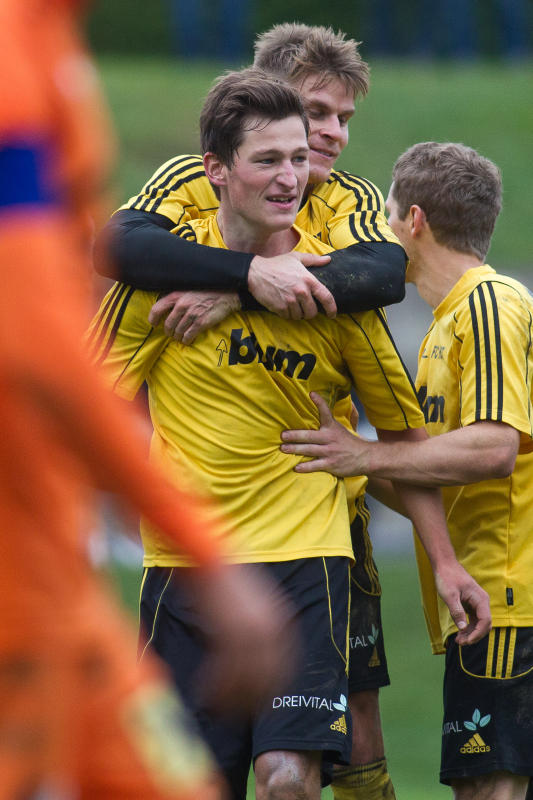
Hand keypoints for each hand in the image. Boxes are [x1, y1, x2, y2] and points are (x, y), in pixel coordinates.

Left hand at [148, 291, 239, 343]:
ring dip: (178, 337)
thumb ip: (177, 297)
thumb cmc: (207, 291)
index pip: (157, 308)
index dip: (153, 318)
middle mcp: (182, 305)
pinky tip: (188, 340)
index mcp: (176, 295)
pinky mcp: (201, 323)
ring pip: (178, 332)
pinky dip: (187, 340)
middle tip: (171, 333)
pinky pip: (188, 336)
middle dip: (169, 332)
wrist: (227, 294)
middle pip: (168, 325)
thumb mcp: (188, 289)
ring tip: (180, 337)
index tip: (154, 324)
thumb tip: (167, 308)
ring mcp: (191, 315)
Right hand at [187, 563, 296, 713]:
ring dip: (229, 698)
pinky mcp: (230, 630)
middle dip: (249, 699)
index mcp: (280, 620)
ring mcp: (252, 630)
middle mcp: (271, 628)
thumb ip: (257, 628)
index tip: (253, 703)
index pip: (283, 667)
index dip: (267, 689)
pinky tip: (203, 690)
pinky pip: (224, 672)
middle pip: (268, 679)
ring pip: (246, 680)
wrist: (208, 552)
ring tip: (214, 705)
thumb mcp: (250, 604)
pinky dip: (214, 687)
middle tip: (231, 712)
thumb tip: (251, 660)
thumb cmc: (223, 579)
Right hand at [248, 252, 334, 319]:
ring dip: (298, 314)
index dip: (331, 308)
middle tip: (305, 309)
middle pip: (312, 312)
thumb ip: (313, 260)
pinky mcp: (280, 308)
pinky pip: (288, 317)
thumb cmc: (276, 264)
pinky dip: (288, 314)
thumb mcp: (296, 258)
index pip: (326, 297)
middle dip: (310, 313)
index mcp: (308, 280)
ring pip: (300, 316)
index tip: (332, 314)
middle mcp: (301, 291)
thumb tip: (328, 260)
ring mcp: (290, 301)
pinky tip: (284, 306)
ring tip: (293, 306)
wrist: (256, 272)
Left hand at [281, 392, 368, 475]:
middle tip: (283, 435)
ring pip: (309, 450)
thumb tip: (314, 411)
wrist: (365, 457)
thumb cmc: (348, 442)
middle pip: (310, 436)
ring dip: (295, 449)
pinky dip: (305, 467)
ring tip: (283, 449)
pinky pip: (315, 465)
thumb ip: (326, 422)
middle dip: (295, 435)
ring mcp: (330, 452)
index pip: (325, 412)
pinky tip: (296, 468)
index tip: (312, 394)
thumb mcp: (339, 428)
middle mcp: (330, 438)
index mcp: (332, 427)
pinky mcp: (331, 464)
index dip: (319, 403)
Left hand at [434, 561, 490, 645]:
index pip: (485, 621)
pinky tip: (460, 632)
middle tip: (460, 643)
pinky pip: (473, 619)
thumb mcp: (450, 595)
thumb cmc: (447, 577)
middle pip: (484, 624)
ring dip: (470, 633)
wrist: (444, 565)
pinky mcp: (471, 604)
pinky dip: (468, 627)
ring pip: (479, 623)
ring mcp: (477, 603)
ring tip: (458, 640)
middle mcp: (482, 602)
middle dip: (474, 636)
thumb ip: (457, 612)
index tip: (467, 641)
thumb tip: (463, 628)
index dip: (478, 633)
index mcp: (480, 599)